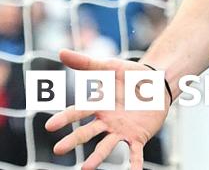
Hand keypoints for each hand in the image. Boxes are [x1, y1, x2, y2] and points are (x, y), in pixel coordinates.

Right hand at [45, 49, 169, 169]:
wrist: (158, 82)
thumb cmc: (131, 75)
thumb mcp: (110, 66)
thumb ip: (86, 62)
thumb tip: (60, 51)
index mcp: (98, 105)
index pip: (78, 112)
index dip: (65, 118)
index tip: (50, 125)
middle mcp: (106, 121)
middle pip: (87, 132)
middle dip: (74, 140)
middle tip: (58, 149)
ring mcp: (121, 130)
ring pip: (107, 146)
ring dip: (97, 157)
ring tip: (86, 169)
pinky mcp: (138, 137)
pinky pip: (135, 152)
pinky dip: (133, 163)